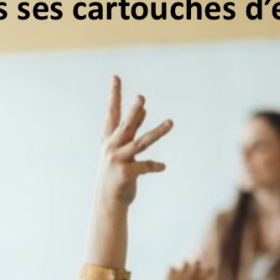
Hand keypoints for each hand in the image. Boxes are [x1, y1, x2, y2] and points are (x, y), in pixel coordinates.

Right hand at [95, 77, 171, 211]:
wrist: (108, 202)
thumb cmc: (116, 173)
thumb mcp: (122, 149)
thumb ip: (132, 129)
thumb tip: (143, 109)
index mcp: (109, 139)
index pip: (112, 113)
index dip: (114, 95)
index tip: (116, 77)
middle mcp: (112, 147)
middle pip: (126, 126)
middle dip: (133, 112)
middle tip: (141, 98)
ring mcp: (118, 160)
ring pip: (141, 143)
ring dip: (158, 132)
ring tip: (171, 122)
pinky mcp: (126, 173)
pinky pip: (146, 166)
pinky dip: (156, 166)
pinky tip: (162, 166)